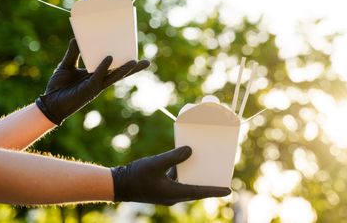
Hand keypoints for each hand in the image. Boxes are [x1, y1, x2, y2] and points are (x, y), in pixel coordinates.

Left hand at [35, 39, 149, 124]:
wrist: (49, 102)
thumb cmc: (58, 86)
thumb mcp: (66, 65)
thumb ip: (72, 52)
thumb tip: (76, 37)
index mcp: (97, 74)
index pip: (114, 67)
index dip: (123, 60)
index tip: (133, 52)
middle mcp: (99, 80)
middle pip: (120, 73)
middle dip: (134, 68)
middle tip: (147, 62)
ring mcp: (96, 85)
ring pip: (114, 77)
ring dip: (125, 69)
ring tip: (136, 61)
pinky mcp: (89, 89)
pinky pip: (99, 76)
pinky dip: (104, 67)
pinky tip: (109, 59)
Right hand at [111, 146, 230, 204]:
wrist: (118, 184)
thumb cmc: (135, 175)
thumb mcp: (155, 164)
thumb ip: (173, 157)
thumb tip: (190, 150)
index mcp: (174, 193)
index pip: (199, 192)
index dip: (215, 190)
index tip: (228, 190)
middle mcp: (173, 195)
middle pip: (197, 190)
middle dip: (209, 184)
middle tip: (223, 177)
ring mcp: (168, 192)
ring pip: (188, 184)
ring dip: (197, 177)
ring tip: (208, 166)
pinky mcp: (162, 187)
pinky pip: (179, 180)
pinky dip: (184, 172)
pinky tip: (186, 160)